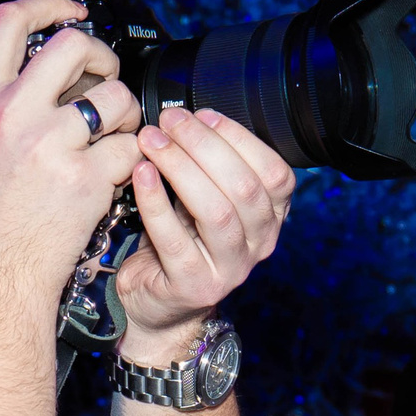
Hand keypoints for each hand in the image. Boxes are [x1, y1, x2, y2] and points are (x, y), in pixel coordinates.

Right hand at [0, 0, 142, 304]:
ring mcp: (49, 145)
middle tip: (106, 81)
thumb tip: (20, 78)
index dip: (50, 5)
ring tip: (109, 143)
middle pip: (73, 45)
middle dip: (102, 58)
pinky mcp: (84, 179)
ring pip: (114, 97)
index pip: (10, 21)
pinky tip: (114, 178)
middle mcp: (11, 115)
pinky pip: (129, 149)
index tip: (73, 12)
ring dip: (124, 117)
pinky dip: (131, 162)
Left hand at [113, 106, 294, 356]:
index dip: (239, 138)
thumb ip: (209, 166)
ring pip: (217, 211)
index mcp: (270, 217)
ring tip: (151, 142)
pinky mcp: (195, 286)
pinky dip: (155, 202)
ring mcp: (231, 269)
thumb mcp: (204, 200)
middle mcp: (259, 244)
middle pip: (245, 186)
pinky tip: (140, 174)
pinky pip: (175, 239)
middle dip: (203, 145)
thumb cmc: (181, 240)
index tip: (201, 114)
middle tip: (168, 121)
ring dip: (180, 168)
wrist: (158, 301)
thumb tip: (186, 118)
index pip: (275, 173)